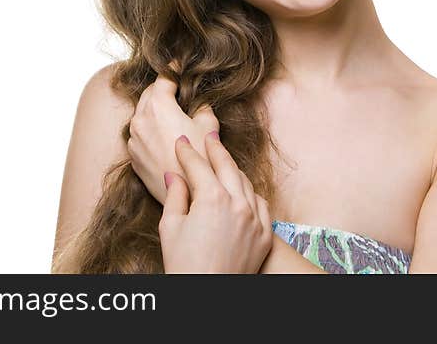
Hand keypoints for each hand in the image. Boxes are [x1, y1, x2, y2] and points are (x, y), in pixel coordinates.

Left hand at [127, 64, 219, 204]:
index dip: (173, 70)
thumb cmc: (200, 162)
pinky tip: (164, 134)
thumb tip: (198, 103)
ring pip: (141, 114)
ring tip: (171, 111)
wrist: (187, 197)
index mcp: (158, 107)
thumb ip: (202, 108)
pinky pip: (139, 135)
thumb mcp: (209, 127)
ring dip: (154, 109)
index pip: (163, 79)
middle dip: (162, 89)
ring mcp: (133, 140)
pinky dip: (149, 129)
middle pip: (149, 94)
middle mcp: (140, 120)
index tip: (178, 65)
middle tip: (177, 87)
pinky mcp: (133, 158)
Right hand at [159, 132, 272, 273]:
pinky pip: (260, 204)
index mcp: (212, 198)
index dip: (187, 152)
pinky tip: (242, 190)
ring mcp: (256, 218)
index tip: (181, 143)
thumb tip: (174, 175)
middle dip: (216, 149)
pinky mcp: (265, 234)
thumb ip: (175, 196)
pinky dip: (249, 193)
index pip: (198, 166)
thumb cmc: (185, 266)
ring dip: (233, 169)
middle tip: (209, 136)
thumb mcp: (171, 228)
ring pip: (246, 182)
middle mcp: (238, 203)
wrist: (208, 299)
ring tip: (224, 160)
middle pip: (227, 166)